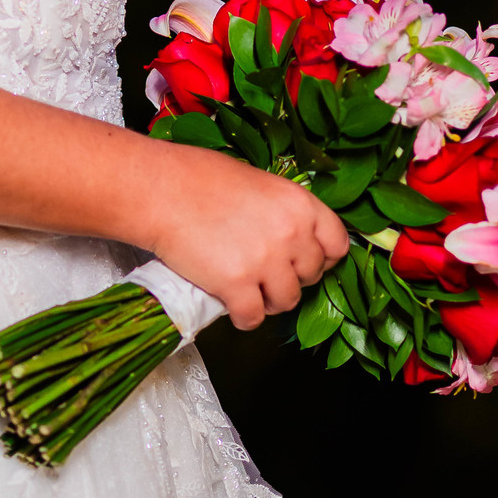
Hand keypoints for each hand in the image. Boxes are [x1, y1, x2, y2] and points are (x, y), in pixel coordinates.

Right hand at [146, 144, 348, 330]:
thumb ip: (282, 212)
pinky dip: (244, 317)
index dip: (321, 257)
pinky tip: (231, 304)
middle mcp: (291, 234)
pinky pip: (254, 318)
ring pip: (287, 302)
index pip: (337, 244)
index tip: (303, 261)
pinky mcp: (237, 286)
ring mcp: (266, 262)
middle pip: (311, 276)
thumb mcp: (257, 182)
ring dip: (269, 301)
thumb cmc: (200, 178)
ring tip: (249, 290)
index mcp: (300, 204)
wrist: (160, 191)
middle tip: (265, 272)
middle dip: (290, 278)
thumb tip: (291, 238)